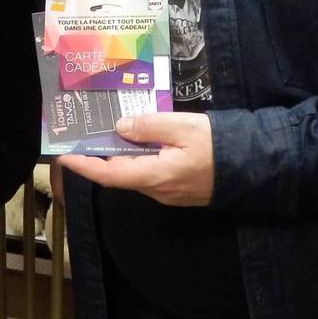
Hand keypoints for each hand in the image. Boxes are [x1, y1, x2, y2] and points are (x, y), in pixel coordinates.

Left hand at [57, 112, 213, 206]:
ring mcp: (168, 192)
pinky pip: (148, 173)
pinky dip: (134, 158)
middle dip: (96, 157)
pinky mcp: (177, 188)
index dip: (84, 165)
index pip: (108, 175)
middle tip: (79, 136)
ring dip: (116, 157)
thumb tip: (120, 127)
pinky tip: (133, 140)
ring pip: (133, 174)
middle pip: (118, 175)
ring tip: (102, 133)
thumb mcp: (182, 126)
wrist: (254, 167)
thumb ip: (149, 126)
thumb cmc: (218, 145)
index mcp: (154, 176)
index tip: (63, 155)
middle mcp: (156, 190)